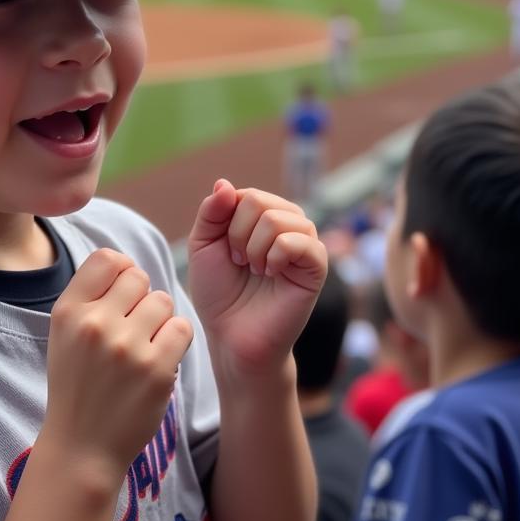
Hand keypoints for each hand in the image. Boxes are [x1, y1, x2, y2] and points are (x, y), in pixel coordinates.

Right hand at [43, 249, 193, 480]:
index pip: (107, 258)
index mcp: (67, 311)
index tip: (120, 294)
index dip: (120, 271)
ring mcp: (127, 347)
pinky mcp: (157, 370)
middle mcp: (95, 324)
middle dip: (140, 298)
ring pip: (163, 301)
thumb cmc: (77, 383)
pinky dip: (175, 340)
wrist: (82, 445)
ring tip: (144, 344)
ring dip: (159, 319)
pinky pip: (182, 328)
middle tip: (131, 327)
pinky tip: (160, 357)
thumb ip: (89, 295)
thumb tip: (127, 264)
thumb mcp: (64, 333)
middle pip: (139, 277)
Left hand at [186, 180, 326, 375]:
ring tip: (255, 270)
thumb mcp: (203, 245)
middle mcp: (287, 225)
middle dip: (236, 234)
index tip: (224, 250)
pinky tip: (271, 273)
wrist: (232, 336)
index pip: (243, 194)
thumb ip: (211, 212)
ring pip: (278, 218)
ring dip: (253, 247)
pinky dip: (275, 255)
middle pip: (258, 200)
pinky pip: (300, 241)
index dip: (224, 221)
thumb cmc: (219, 293)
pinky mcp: (316, 267)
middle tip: (239, 262)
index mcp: (261, 217)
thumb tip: (225, 183)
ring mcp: (304, 244)